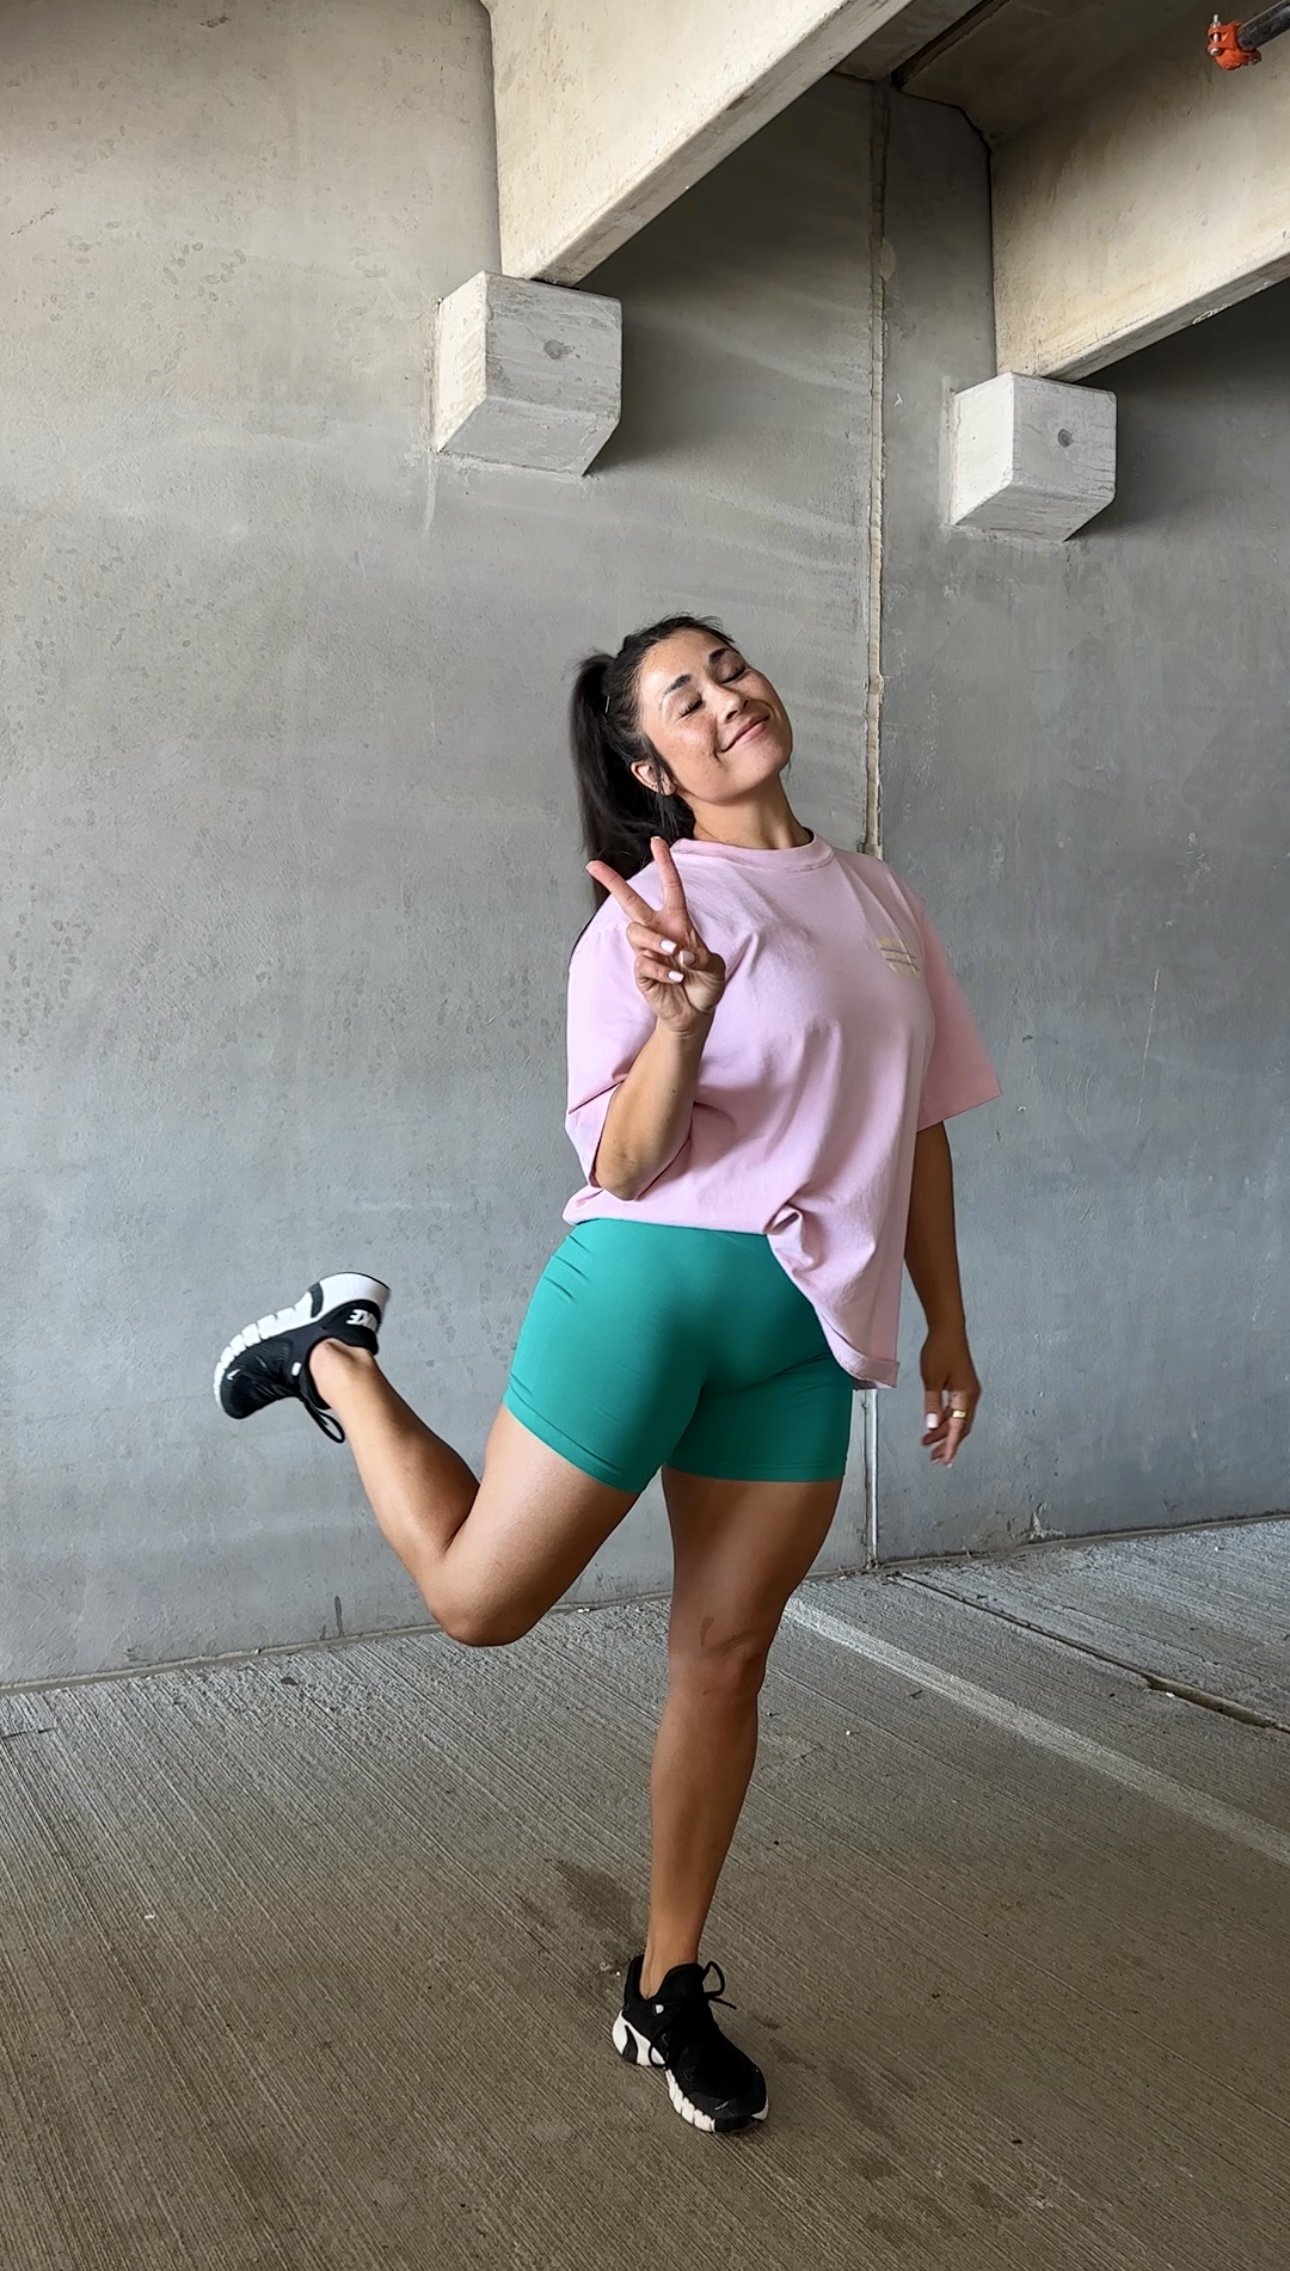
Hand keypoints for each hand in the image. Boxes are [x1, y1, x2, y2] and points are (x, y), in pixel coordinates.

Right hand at [587, 837, 726, 1035]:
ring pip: (636, 932)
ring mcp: (647, 951)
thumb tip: (680, 951)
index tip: (657, 841)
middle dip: (611, 882)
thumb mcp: (714, 966)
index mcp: (678, 922)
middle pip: (629, 901)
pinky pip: (643, 962)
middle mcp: (658, 932)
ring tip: (675, 956)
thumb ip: (702, 955)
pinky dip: (662, 971)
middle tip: (592, 865)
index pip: (670, 887)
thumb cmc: (705, 985)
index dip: (664, 864)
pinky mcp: (641, 971)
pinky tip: (675, 980)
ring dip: (656, 942)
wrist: (695, 1013)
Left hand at [921, 1325, 980, 1467]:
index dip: (951, 1445)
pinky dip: (946, 1419)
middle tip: (935, 1457)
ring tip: (928, 1442)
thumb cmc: (940, 1350)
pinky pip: (956, 1409)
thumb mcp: (931, 1379)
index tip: (945, 1460)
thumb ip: (932, 1403)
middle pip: (961, 1426)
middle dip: (948, 1443)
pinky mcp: (963, 1386)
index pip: (959, 1427)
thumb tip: (932, 1425)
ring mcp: (968, 1391)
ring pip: (958, 1418)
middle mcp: (971, 1396)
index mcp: (966, 1396)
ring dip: (945, 1431)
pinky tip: (935, 1424)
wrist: (948, 1329)